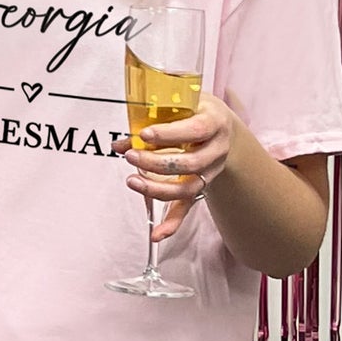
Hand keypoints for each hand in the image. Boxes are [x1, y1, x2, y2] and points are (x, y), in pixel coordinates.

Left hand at [111, 92, 234, 242]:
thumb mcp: (180, 106)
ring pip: (187, 188)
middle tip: (131, 156)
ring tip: (132, 180)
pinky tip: (156, 234)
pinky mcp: (201, 187)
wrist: (222, 128)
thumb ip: (151, 121)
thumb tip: (119, 144)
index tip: (144, 134)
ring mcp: (210, 172)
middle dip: (157, 162)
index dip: (168, 134)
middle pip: (190, 164)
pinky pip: (187, 208)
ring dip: (157, 189)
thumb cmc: (196, 111)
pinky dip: (172, 223)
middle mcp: (216, 151)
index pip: (194, 130)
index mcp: (214, 123)